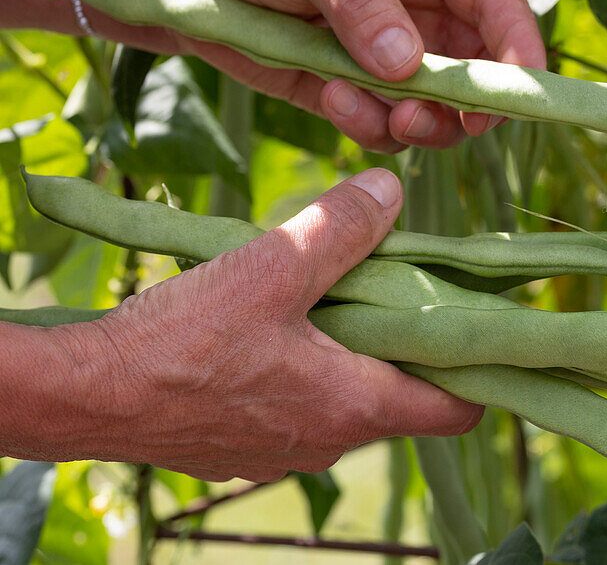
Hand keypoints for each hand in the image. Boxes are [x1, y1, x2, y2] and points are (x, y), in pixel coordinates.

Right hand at [46, 169, 481, 480]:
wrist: (89, 396)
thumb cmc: (182, 342)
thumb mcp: (271, 268)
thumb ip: (339, 228)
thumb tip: (391, 189)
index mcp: (356, 404)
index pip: (457, 408)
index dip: (480, 367)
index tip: (483, 322)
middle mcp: (332, 439)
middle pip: (407, 397)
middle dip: (415, 346)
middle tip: (411, 286)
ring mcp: (287, 449)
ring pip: (352, 398)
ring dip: (360, 352)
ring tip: (348, 292)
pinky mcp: (248, 444)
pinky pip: (304, 405)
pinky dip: (315, 367)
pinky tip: (291, 323)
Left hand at [82, 0, 545, 151]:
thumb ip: (359, 4)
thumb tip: (409, 66)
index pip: (496, 1)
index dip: (517, 48)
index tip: (515, 94)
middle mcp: (418, 6)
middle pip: (477, 67)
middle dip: (462, 102)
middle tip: (422, 118)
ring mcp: (387, 53)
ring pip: (438, 107)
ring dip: (415, 122)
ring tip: (363, 105)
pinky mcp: (353, 89)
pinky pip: (386, 124)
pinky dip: (369, 126)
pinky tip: (331, 99)